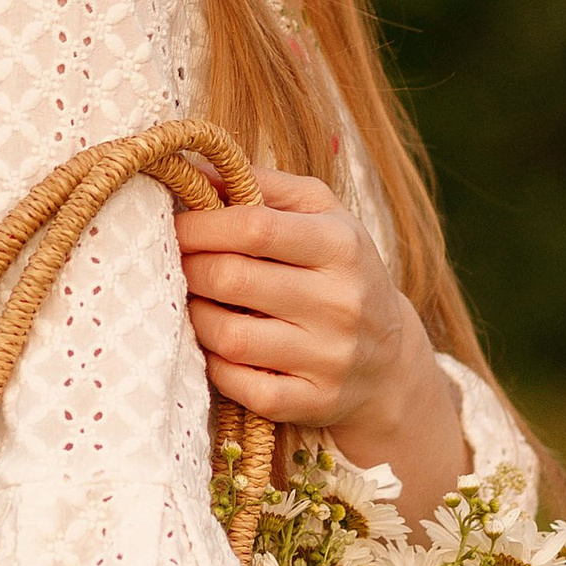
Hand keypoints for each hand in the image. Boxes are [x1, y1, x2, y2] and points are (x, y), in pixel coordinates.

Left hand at [174, 169, 467, 521]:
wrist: (390, 362)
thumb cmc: (341, 272)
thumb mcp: (323, 215)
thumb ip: (264, 184)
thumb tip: (195, 162)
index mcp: (341, 246)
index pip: (253, 226)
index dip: (200, 224)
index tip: (174, 224)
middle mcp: (340, 302)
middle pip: (232, 279)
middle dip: (188, 269)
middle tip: (176, 265)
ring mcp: (329, 357)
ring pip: (230, 337)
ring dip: (196, 318)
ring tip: (195, 304)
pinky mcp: (314, 402)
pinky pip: (242, 386)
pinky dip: (215, 366)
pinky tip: (217, 348)